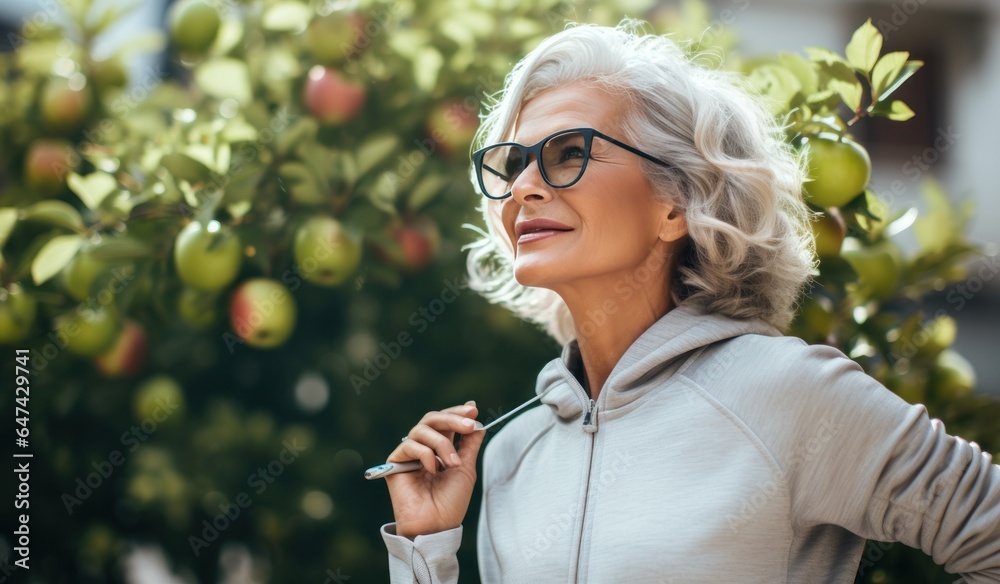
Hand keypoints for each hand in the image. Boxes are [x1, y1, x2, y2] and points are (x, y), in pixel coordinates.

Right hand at [385, 400, 484, 539]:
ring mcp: (409, 454)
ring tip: (452, 464)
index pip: (445, 421)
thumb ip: (470, 443)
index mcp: (440, 448)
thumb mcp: (466, 468)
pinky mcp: (395, 462)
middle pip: (433, 419)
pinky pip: (410, 445)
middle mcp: (424, 447)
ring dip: (442, 444)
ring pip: (422, 429)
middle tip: (469, 426)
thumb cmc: (451, 501)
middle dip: (452, 420)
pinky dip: (426, 455)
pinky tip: (433, 470)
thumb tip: (478, 420)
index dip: (458, 413)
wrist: (436, 525)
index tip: (473, 410)